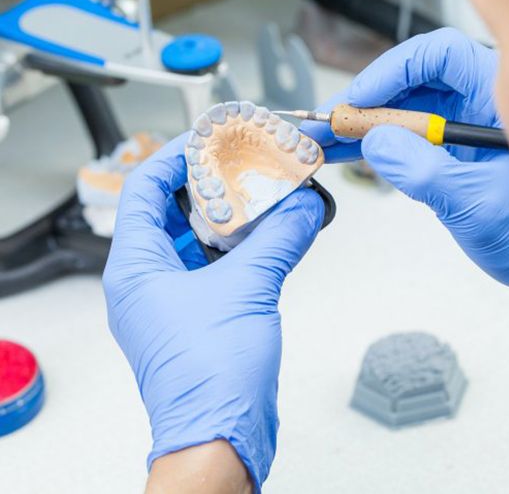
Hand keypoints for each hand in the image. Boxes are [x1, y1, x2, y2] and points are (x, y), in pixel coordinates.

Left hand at [103, 133, 323, 489]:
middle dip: (207, 186)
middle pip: (171, 211)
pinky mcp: (197, 314)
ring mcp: (171, 298)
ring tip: (258, 193)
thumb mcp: (248, 289)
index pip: (144, 190)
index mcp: (136, 267)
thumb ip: (279, 239)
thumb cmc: (210, 377)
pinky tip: (267, 235)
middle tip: (240, 164)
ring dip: (227, 218)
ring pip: (195, 239)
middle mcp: (147, 280)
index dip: (172, 158)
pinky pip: (214, 266)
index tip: (205, 141)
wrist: (221, 436)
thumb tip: (304, 207)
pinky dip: (239, 248)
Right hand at [302, 28, 508, 306]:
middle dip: (364, 102)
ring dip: (360, 126)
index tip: (360, 100)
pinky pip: (402, 141)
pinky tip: (345, 153)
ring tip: (325, 140)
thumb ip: (424, 172)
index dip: (394, 71)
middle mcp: (477, 107)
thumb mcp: (479, 203)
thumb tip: (375, 143)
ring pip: (401, 112)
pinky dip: (371, 147)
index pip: (441, 57)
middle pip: (411, 83)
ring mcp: (458, 131)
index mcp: (500, 100)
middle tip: (328, 123)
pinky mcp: (444, 155)